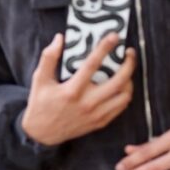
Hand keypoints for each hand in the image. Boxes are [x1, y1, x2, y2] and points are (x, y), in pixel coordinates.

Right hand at [21, 33, 135, 145]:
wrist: (42, 133)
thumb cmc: (40, 104)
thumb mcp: (39, 79)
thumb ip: (49, 57)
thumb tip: (60, 38)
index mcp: (71, 90)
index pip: (92, 65)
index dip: (104, 48)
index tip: (114, 36)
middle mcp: (87, 103)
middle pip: (117, 81)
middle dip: (128, 64)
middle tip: (129, 53)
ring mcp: (95, 115)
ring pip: (124, 96)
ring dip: (129, 80)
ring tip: (127, 69)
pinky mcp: (100, 122)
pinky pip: (120, 107)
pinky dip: (125, 95)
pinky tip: (122, 86)